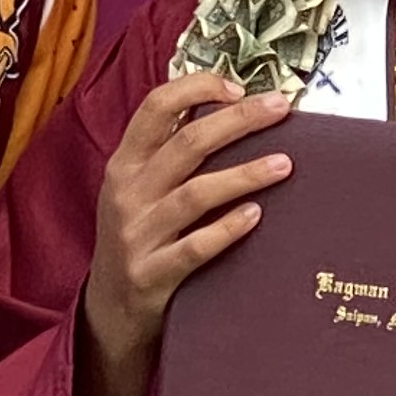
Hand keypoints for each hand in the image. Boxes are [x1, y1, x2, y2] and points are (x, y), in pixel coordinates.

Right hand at [82, 71, 295, 368]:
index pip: (155, 107)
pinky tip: (256, 216)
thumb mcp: (138, 188)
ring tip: (285, 164)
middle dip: (239, 120)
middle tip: (281, 108)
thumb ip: (170, 150)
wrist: (110, 309)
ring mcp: (138, 235)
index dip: (197, 88)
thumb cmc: (139, 235)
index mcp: (125, 163)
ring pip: (195, 194)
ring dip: (244, 175)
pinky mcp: (152, 274)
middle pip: (187, 144)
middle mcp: (128, 193)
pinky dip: (226, 230)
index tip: (238, 86)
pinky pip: (193, 248)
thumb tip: (231, 104)